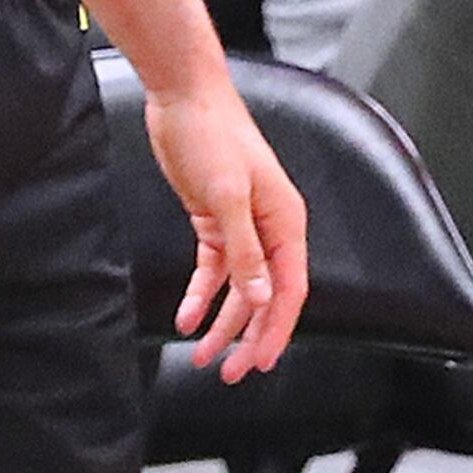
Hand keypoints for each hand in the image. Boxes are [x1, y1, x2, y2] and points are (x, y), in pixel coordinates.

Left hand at [148, 83, 308, 381]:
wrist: (183, 99)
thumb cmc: (213, 136)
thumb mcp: (228, 197)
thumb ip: (245, 252)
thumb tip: (260, 300)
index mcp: (287, 223)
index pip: (289, 290)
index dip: (276, 330)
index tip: (261, 363)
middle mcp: (270, 229)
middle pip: (265, 297)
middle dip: (248, 337)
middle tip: (231, 373)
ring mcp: (243, 227)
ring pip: (238, 289)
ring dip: (222, 324)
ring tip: (201, 356)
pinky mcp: (215, 221)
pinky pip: (214, 270)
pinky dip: (201, 296)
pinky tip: (187, 318)